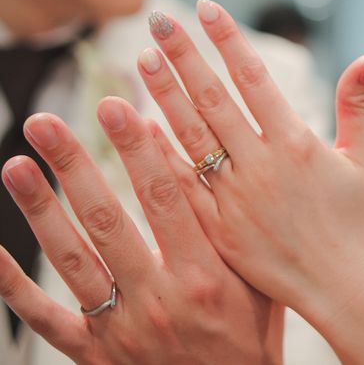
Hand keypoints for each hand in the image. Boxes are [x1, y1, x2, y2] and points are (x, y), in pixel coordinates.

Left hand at [0, 101, 282, 364]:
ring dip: (41, 209)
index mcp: (204, 276)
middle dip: (74, 165)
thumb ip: (224, 221)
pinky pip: (46, 319)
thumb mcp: (255, 277)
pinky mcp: (95, 354)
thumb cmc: (249, 333)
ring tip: (16, 165)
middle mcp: (159, 301)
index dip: (138, 149)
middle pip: (107, 219)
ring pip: (72, 259)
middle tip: (46, 124)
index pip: (165, 198)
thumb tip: (186, 159)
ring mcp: (121, 329)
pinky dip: (12, 287)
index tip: (115, 107)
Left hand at [144, 2, 363, 321]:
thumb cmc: (363, 222)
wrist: (348, 290)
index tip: (205, 7)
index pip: (254, 77)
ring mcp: (237, 197)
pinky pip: (185, 185)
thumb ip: (358, 104)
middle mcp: (262, 164)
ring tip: (143, 59)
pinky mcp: (222, 229)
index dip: (228, 39)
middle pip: (213, 99)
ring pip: (192, 136)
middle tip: (159, 21)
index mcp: (298, 142)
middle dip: (185, 56)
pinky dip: (163, 154)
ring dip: (165, 94)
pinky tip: (142, 126)